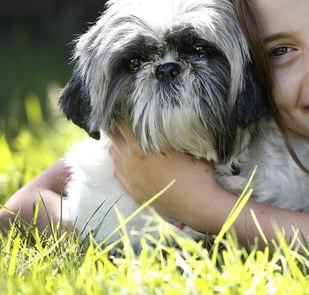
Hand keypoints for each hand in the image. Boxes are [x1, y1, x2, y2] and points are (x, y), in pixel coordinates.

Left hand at [108, 120, 222, 228]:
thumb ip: (161, 131)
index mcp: (140, 146)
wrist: (196, 203)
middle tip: (121, 117)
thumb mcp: (180, 144)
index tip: (125, 106)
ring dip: (116, 143)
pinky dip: (119, 161)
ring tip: (124, 136)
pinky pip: (117, 171)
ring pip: (113, 154)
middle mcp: (129, 161)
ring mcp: (129, 178)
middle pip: (113, 137)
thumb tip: (153, 117)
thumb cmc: (193, 170)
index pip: (121, 123)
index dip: (122, 112)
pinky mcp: (132, 191)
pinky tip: (125, 157)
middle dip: (116, 126)